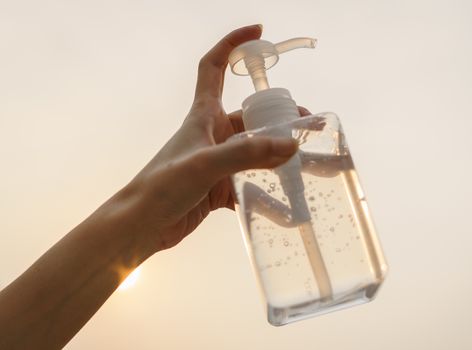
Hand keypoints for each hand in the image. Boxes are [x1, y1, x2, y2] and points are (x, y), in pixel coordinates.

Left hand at [120, 25, 301, 252]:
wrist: (142, 226)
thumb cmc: (162, 187)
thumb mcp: (205, 164)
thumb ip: (247, 154)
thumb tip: (290, 145)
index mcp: (203, 116)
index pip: (214, 67)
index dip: (233, 44)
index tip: (258, 32)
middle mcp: (212, 135)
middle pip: (251, 117)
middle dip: (280, 120)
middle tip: (309, 128)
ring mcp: (217, 163)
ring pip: (256, 154)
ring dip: (279, 160)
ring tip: (308, 167)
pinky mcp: (219, 188)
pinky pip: (251, 186)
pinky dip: (268, 195)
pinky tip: (287, 206)